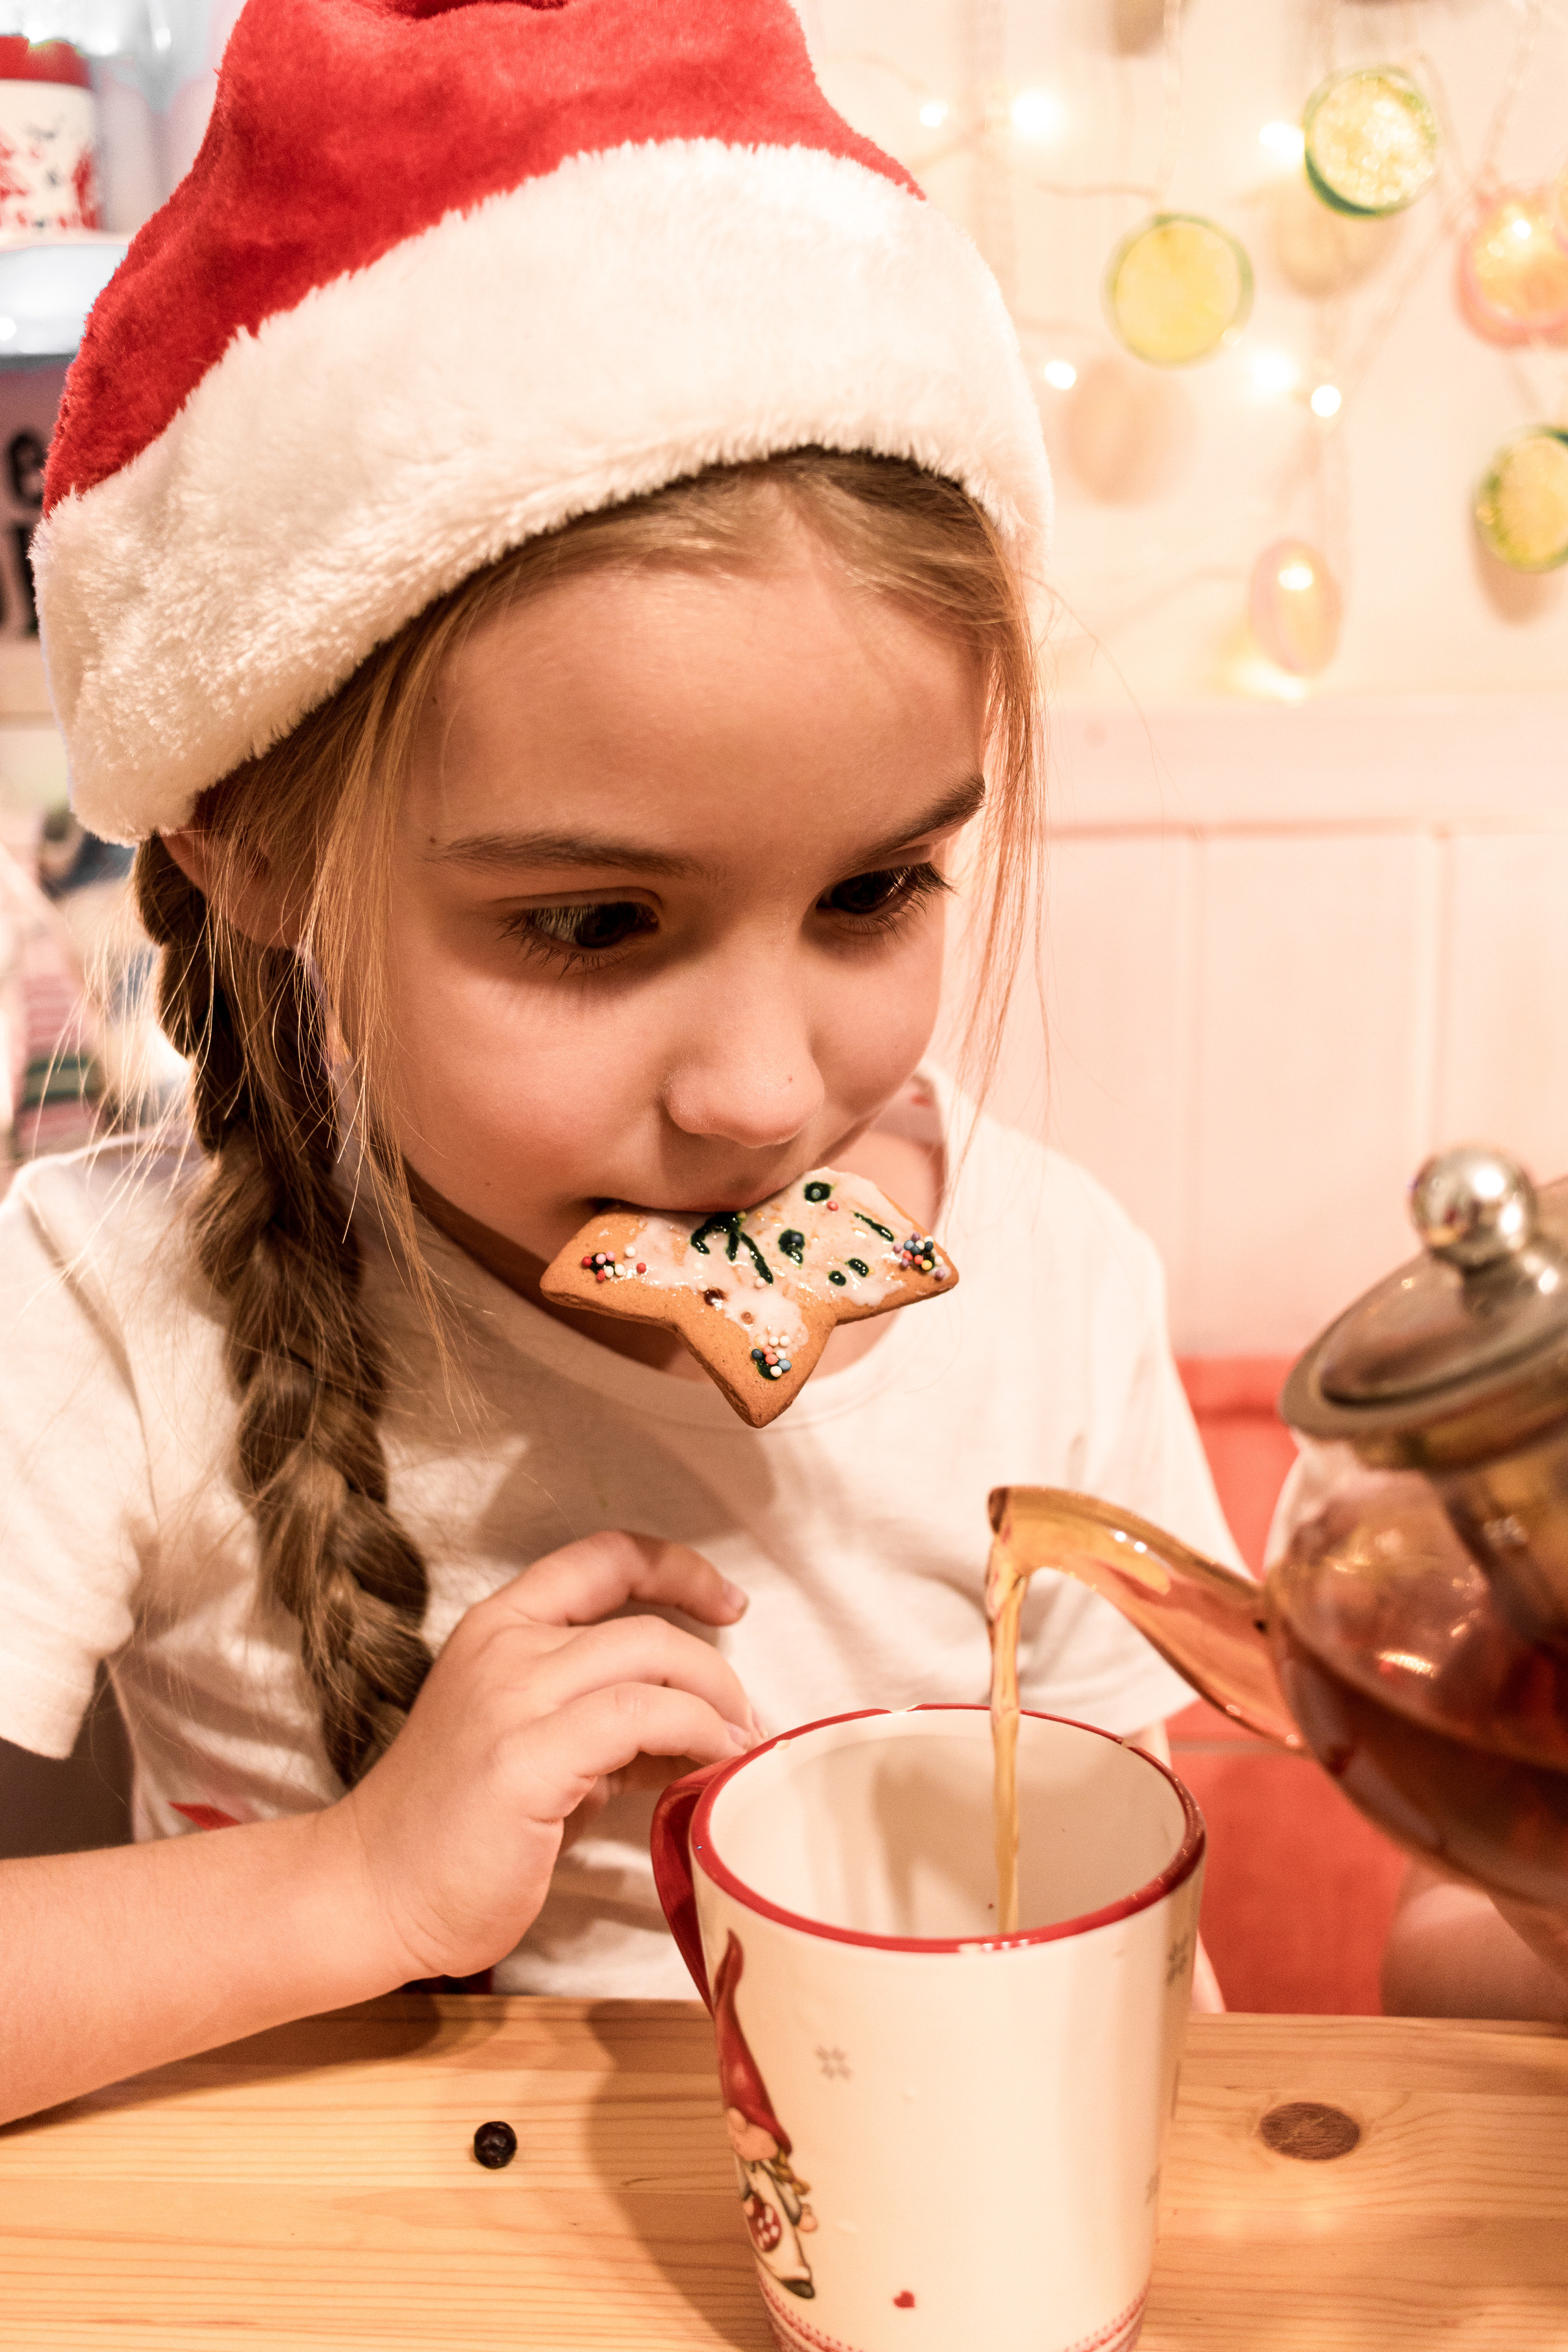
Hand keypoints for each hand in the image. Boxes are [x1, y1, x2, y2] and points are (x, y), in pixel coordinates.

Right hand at [330, 1531, 755, 1981]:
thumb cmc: (455, 1832)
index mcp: (499, 1627)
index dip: (677, 1568)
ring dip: (716, 1700)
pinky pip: (640, 1716)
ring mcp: (511, 1697)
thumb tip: (695, 1726)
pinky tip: (709, 1766)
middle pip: (644, 1620)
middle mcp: (505, 1646)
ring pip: (651, 1657)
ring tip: (738, 1747)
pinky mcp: (526, 1757)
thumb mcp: (534, 1748)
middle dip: (715, 1667)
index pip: (602, 1557)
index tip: (728, 1603)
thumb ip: (604, 1722)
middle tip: (746, 1720)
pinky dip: (694, 1733)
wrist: (371, 1893)